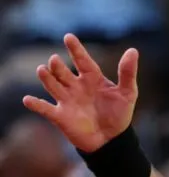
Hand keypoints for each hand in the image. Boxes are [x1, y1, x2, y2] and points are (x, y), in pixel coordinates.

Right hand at [23, 34, 139, 153]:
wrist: (111, 139)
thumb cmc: (119, 114)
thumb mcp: (128, 93)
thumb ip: (127, 73)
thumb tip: (133, 50)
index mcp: (92, 78)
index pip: (83, 61)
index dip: (76, 49)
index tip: (68, 37)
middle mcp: (76, 86)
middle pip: (64, 72)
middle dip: (58, 66)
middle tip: (55, 59)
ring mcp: (67, 100)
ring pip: (53, 86)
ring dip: (47, 79)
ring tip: (42, 69)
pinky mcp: (60, 116)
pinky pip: (45, 109)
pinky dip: (36, 105)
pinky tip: (28, 100)